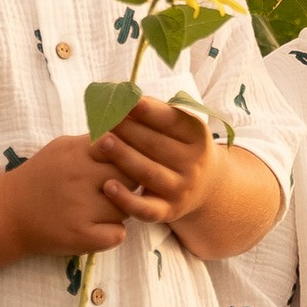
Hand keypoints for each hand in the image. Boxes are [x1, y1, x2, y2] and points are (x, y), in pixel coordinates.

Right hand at [3, 132, 134, 257]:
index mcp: (76, 152)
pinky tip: (98, 228)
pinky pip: (118, 234)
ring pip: (127, 208)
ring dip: (121, 211)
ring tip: (103, 210)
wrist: (7, 212)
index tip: (119, 167)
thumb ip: (94, 142)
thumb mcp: (63, 148)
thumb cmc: (41, 177)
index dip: (127, 160)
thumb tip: (130, 135)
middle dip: (128, 185)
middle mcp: (78, 177)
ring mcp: (80, 208)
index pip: (123, 149)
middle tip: (116, 191)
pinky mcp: (79, 236)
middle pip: (130, 178)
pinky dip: (113, 233)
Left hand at [90, 96, 217, 230]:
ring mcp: (181, 189)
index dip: (148, 110)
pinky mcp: (168, 212)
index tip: (125, 99)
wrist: (204, 186)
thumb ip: (156, 113)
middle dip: (128, 130)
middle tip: (103, 118)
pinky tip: (107, 186)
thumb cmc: (179, 146)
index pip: (172, 121)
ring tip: (101, 142)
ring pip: (149, 173)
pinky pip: (146, 209)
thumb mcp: (180, 127)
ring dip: (124, 157)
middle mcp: (193, 164)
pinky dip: (127, 200)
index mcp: (198, 137)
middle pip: (156, 145)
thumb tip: (122, 95)